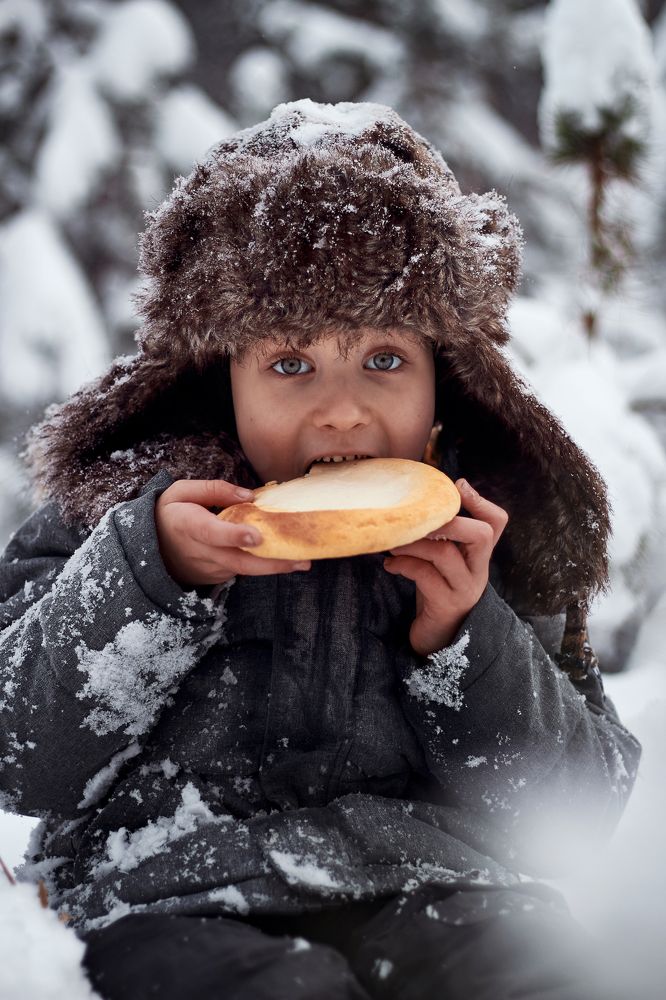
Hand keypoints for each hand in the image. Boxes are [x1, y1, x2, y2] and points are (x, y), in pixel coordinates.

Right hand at [155, 479, 310, 588]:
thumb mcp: (182, 491)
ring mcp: (210, 567)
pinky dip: (264, 565)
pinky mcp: (218, 575)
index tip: (257, 536)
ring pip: (245, 570)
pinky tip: (286, 557)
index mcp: (189, 525)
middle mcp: (201, 551)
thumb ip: (214, 489)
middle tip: (301, 560)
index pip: (213, 533)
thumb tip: (249, 496)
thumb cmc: (172, 513)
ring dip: (274, 567)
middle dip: (271, 563)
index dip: (234, 535)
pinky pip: (243, 570)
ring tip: (303, 560)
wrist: (152, 547)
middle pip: (239, 562)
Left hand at [383, 479, 508, 656]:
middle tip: (417, 519)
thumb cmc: (434, 592)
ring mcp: (465, 588)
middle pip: (481, 533)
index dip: (481, 501)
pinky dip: (404, 565)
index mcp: (478, 555)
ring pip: (446, 553)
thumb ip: (439, 536)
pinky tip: (390, 566)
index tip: (457, 486)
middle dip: (447, 520)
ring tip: (392, 544)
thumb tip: (416, 501)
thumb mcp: (441, 561)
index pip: (497, 521)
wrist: (435, 638)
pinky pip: (426, 577)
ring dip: (414, 543)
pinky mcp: (447, 605)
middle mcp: (478, 570)